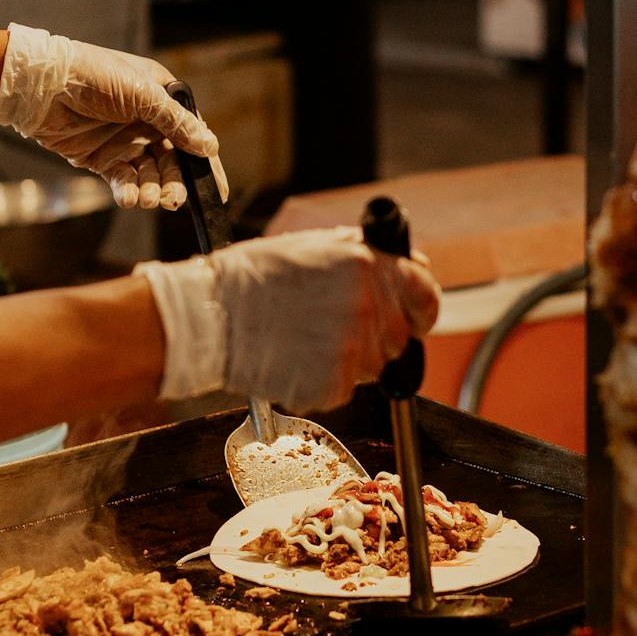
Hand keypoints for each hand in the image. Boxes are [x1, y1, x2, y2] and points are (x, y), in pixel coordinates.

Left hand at [0, 23, 226, 210]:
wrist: (41, 86)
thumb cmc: (93, 76)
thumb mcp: (142, 95)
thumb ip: (177, 123)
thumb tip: (210, 146)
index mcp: (161, 98)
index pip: (192, 134)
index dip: (205, 162)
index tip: (216, 191)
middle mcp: (146, 121)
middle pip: (172, 160)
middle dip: (175, 182)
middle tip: (173, 200)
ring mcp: (124, 141)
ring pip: (149, 174)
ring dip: (153, 189)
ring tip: (150, 199)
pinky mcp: (102, 158)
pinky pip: (124, 180)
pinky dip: (129, 191)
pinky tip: (130, 198)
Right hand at [139, 230, 440, 410]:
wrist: (211, 316)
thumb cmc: (252, 280)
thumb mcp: (314, 247)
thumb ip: (363, 257)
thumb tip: (400, 266)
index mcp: (366, 266)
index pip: (425, 293)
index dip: (420, 307)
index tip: (413, 316)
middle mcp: (367, 306)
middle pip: (400, 336)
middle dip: (376, 335)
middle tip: (334, 329)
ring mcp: (353, 348)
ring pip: (375, 365)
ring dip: (351, 359)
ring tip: (307, 340)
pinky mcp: (334, 384)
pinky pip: (346, 388)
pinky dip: (325, 381)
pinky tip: (296, 359)